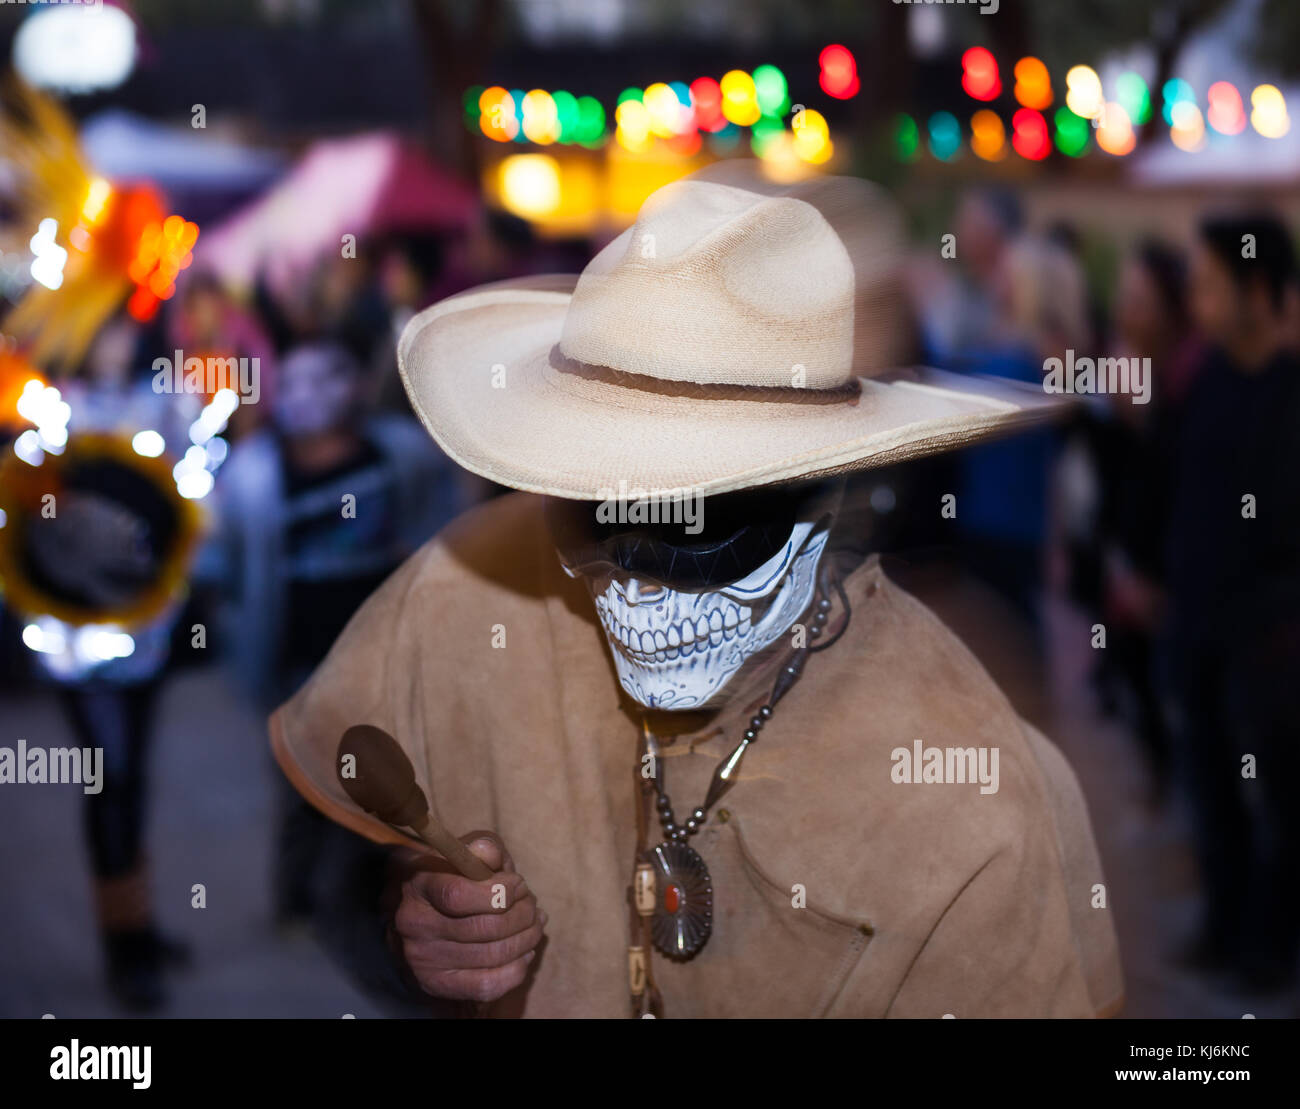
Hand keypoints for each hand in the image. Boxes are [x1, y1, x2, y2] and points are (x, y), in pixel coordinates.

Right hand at [387, 832, 546, 1004]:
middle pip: (484, 928)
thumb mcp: (467, 852)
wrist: (425, 910)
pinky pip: (488, 985)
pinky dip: (516, 968)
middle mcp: (415, 925)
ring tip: (535, 924)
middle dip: (522, 914)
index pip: (459, 896)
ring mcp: (424, 959)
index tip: (518, 884)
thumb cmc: (455, 874)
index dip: (500, 891)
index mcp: (419, 885)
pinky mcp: (438, 984)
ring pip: (492, 956)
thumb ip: (483, 848)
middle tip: (531, 904)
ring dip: (526, 938)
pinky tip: (524, 951)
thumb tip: (490, 854)